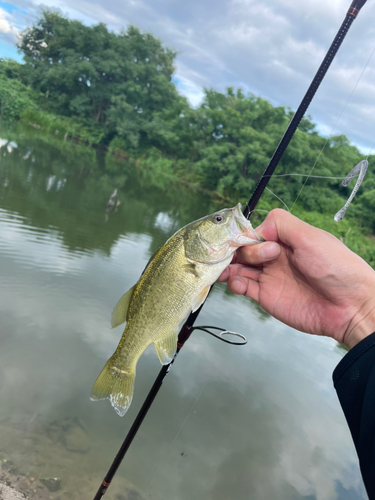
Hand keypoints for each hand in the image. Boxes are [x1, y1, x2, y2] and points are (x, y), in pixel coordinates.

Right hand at [219, 209, 374, 348]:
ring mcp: (269, 277)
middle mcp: (274, 256)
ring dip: (227, 266)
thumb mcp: (309, 236)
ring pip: (238, 267)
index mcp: (284, 239)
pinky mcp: (266, 297)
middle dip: (235, 251)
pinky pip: (242, 287)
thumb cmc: (335, 267)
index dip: (246, 237)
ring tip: (223, 270)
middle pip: (242, 249)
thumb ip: (281, 224)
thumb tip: (255, 228)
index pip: (253, 232)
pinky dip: (234, 283)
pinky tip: (237, 282)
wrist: (349, 306)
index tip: (251, 244)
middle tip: (249, 259)